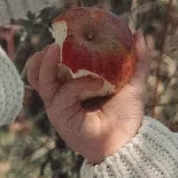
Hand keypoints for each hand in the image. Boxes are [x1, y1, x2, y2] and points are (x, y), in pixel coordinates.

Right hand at [25, 33, 152, 164]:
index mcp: (72, 86)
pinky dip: (80, 85)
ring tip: (58, 49)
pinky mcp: (60, 117)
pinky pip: (63, 94)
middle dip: (43, 54)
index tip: (65, 33)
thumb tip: (140, 34)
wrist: (127, 144)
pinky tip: (98, 83)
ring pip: (41, 80)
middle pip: (37, 71)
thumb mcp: (134, 83)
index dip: (52, 49)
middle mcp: (61, 96)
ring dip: (48, 62)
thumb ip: (138, 60)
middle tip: (58, 42)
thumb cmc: (126, 116)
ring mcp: (58, 107)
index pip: (50, 65)